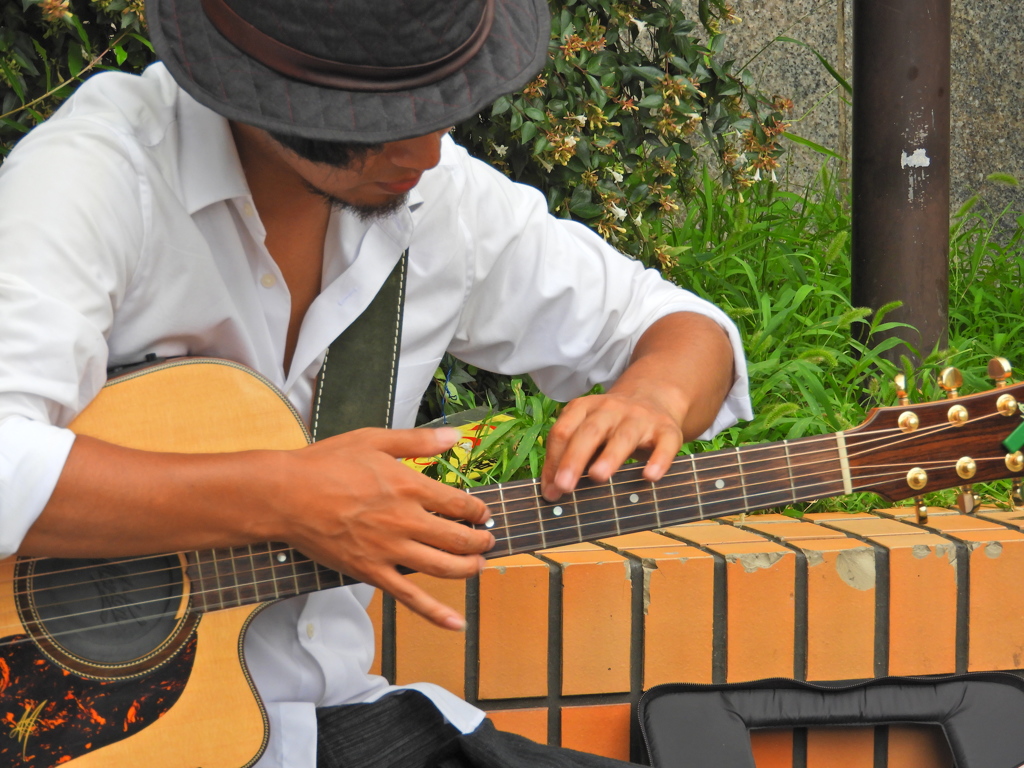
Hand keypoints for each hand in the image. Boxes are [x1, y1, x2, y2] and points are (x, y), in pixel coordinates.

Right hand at [276, 427, 493, 629]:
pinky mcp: (371, 572)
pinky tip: (456, 623)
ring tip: (478, 565)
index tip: (482, 513)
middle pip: (458, 539)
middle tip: (487, 541)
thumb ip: (418, 441)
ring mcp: (389, 550)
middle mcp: (405, 521)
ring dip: (469, 569)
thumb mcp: (374, 440)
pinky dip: (436, 613)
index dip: (478, 511)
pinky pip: (410, 598)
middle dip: (480, 542)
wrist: (286, 496)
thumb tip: (455, 436)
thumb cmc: (326, 464)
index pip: (459, 504)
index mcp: (409, 486)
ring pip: (443, 568)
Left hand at [540, 389, 683, 500]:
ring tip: (597, 477)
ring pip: (624, 437)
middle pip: (589, 432)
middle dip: (574, 459)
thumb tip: (551, 491)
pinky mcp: (666, 430)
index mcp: (585, 408)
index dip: (554, 460)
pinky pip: (664, 444)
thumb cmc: (611, 426)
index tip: (550, 490)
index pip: (563, 432)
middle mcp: (611, 409)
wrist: (654, 398)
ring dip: (609, 457)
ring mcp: (640, 418)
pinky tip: (649, 477)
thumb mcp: (588, 432)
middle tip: (564, 486)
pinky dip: (658, 460)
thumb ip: (569, 455)